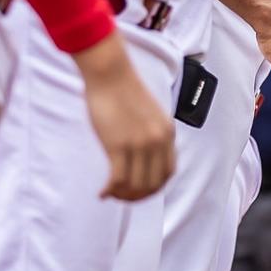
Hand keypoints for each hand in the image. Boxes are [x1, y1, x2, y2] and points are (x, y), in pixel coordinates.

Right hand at [72, 34, 175, 200]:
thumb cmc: (124, 90)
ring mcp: (138, 144)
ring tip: (111, 194)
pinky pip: (117, 180)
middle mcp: (157, 141)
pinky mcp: (118, 145)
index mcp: (167, 132)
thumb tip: (143, 156)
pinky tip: (102, 193)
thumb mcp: (149, 114)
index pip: (168, 172)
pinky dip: (110, 191)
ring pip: (135, 185)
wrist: (111, 73)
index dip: (155, 186)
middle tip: (121, 196)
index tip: (140, 190)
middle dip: (137, 196)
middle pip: (153, 183)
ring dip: (123, 195)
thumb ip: (151, 133)